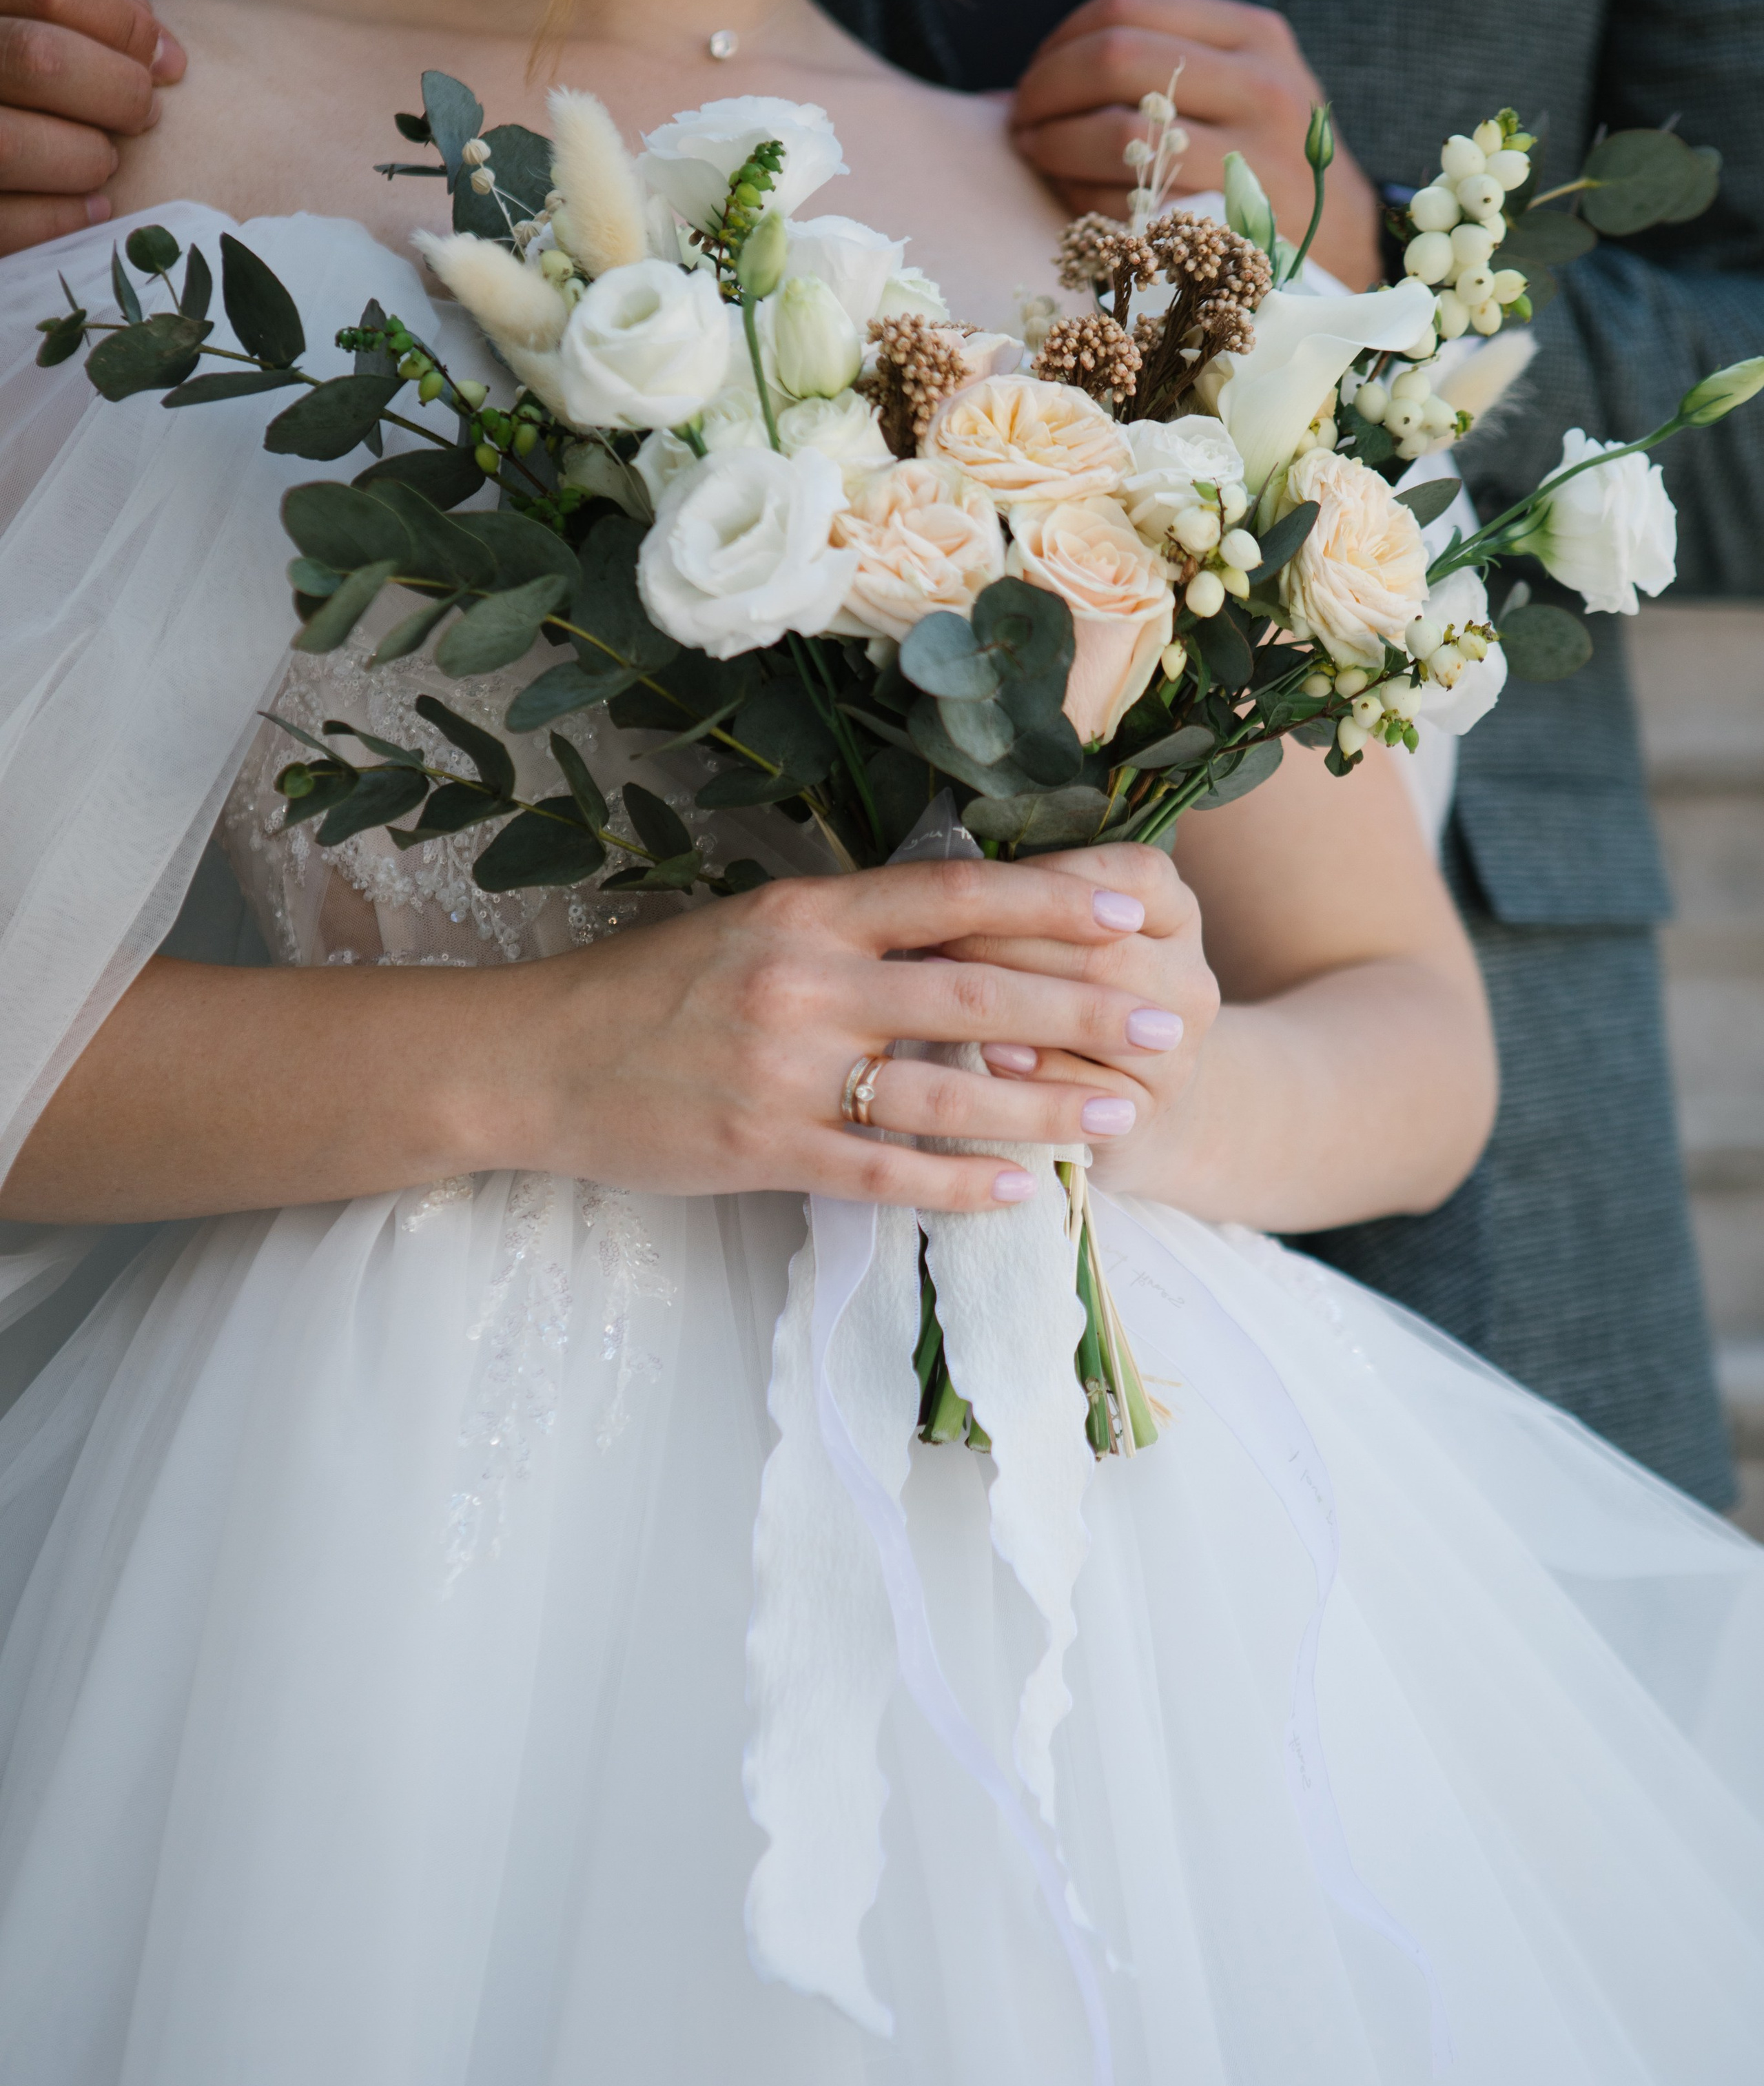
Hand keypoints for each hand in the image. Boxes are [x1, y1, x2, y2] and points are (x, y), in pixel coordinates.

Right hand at [0, 0, 186, 256]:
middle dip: (117, 93)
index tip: (164, 58)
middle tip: (145, 112)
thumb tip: (151, 28)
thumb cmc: (14, 27)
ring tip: (108, 159)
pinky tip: (95, 209)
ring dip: (86, 157)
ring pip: (10, 144)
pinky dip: (62, 218)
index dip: (125, 23)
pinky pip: (4, 222)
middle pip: (40, 60)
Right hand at [509, 858, 1191, 1211]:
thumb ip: (847, 928)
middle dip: (1087, 1009)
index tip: (1133, 904)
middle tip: (1172, 1021)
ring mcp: (785, 1071)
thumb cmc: (646, 991)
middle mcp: (804, 982)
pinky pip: (885, 1174)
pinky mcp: (763, 1150)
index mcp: (805, 912)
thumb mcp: (748, 926)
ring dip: (1046, 1107)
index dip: (1051, 897)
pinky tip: (1021, 1191)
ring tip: (1125, 1113)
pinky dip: (960, 1184)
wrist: (531, 1063)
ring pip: (946, 1092)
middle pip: (976, 994)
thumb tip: (959, 926)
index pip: (953, 894)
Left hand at [937, 842, 1220, 1199]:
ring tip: (944, 990)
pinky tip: (987, 1053)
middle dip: (1009, 942)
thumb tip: (956, 880)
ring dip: (1018, 1001)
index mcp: (1174, 913)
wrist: (1115, 1102)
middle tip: (929, 937)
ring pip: (1103, 1016)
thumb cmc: (1063, 996)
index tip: (972, 882)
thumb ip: (1031, 905)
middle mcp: (1191, 978)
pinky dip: (1037, 1070)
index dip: (1050, 878)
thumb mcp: (1063, 938)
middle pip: (1106, 949)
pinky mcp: (1148, 1110)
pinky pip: (1090, 1090)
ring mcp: (1176, 1050)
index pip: (1129, 875)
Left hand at [1009, 0, 1381, 291]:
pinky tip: (1068, 202)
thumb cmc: (1268, 166)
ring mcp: (1251, 156)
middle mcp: (1260, 84)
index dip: (1059, 41)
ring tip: (1034, 156)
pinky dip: (1080, 200)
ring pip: (1118, 132)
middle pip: (1113, 60)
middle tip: (1018, 121)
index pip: (1127, 9)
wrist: (1346, 249)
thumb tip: (1036, 74)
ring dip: (1052, 145)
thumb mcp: (1243, 88)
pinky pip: (1129, 204)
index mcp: (1253, 35)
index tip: (1034, 76)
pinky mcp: (1233, 223)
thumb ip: (1166, 64)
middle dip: (1044, 90)